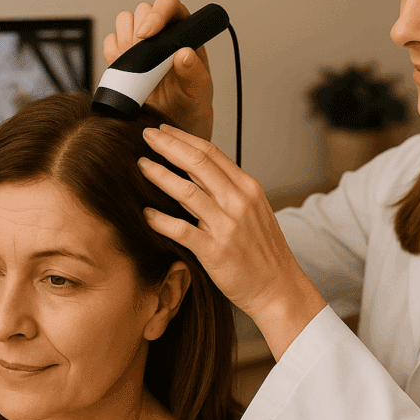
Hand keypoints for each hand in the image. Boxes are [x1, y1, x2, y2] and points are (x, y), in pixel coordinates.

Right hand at [103, 0, 213, 141]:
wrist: (173, 122)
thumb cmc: (192, 102)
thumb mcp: (199, 91)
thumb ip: (195, 72)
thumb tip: (184, 53)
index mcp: (184, 30)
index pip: (168, 4)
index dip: (156, 13)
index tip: (147, 34)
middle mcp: (162, 31)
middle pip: (142, 10)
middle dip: (139, 31)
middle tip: (145, 58)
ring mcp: (141, 42)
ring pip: (124, 21)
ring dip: (126, 41)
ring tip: (139, 66)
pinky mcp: (123, 55)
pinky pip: (110, 42)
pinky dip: (113, 54)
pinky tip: (126, 70)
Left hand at [138, 124, 326, 359]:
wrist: (279, 288)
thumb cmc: (263, 252)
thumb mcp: (253, 211)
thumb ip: (228, 190)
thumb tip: (195, 171)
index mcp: (248, 188)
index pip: (211, 152)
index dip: (183, 138)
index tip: (163, 130)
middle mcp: (238, 202)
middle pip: (197, 162)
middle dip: (168, 145)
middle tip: (145, 136)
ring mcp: (227, 226)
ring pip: (186, 191)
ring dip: (159, 175)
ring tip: (141, 165)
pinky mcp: (215, 251)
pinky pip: (181, 230)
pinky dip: (160, 220)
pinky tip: (145, 213)